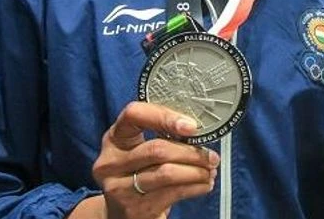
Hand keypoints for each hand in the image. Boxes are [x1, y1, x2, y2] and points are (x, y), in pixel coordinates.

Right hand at [88, 102, 219, 218]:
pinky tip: (204, 184)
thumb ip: (161, 136)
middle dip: (191, 152)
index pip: (134, 114)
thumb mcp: (140, 151)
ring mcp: (120, 188)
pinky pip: (173, 193)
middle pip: (157, 149)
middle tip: (212, 157)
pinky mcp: (135, 209)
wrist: (120, 215)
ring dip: (197, 171)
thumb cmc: (138, 174)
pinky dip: (196, 187)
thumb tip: (198, 132)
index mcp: (114, 139)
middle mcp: (111, 162)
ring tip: (210, 171)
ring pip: (167, 173)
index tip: (191, 126)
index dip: (164, 117)